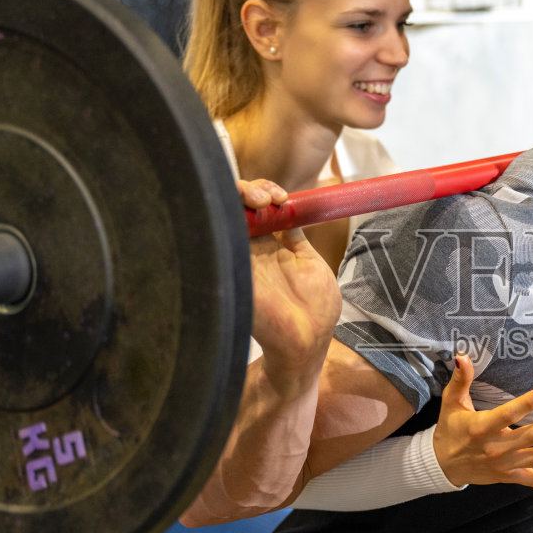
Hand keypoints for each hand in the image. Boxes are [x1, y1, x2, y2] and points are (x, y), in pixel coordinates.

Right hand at [241, 179, 340, 382]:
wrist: (307, 342)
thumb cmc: (315, 309)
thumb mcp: (310, 264)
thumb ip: (296, 238)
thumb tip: (291, 209)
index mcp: (272, 246)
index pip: (259, 207)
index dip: (267, 192)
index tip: (283, 198)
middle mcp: (252, 249)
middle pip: (239, 206)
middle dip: (252, 190)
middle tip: (269, 198)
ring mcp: (239, 259)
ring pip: (225, 215)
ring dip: (239, 197)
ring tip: (260, 200)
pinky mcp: (231, 271)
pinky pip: (216, 240)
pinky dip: (223, 218)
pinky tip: (244, 213)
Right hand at [431, 354, 532, 494]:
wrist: (443, 465)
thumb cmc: (451, 429)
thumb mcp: (451, 402)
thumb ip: (460, 379)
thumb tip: (463, 356)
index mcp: (481, 428)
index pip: (507, 414)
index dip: (527, 403)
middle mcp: (496, 448)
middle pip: (531, 437)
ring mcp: (505, 464)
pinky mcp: (510, 476)